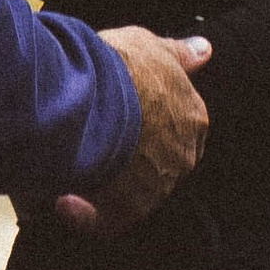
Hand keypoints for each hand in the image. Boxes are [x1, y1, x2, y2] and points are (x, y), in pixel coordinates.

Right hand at [51, 27, 210, 238]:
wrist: (94, 97)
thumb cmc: (123, 67)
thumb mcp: (152, 47)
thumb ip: (179, 55)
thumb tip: (205, 50)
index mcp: (192, 118)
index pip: (179, 128)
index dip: (151, 122)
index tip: (125, 112)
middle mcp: (182, 157)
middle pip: (160, 162)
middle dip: (133, 155)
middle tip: (101, 139)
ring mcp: (157, 187)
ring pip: (133, 192)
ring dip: (107, 182)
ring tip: (78, 163)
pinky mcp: (126, 211)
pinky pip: (105, 222)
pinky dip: (84, 215)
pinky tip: (65, 200)